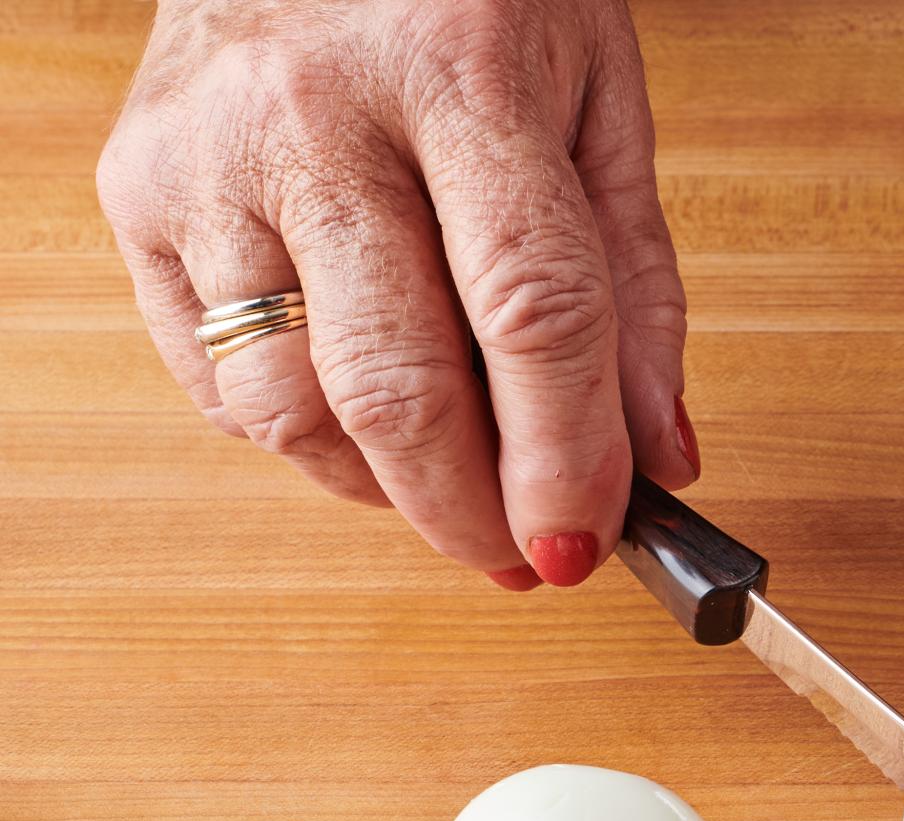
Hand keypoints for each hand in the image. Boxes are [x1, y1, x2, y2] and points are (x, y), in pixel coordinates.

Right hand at [97, 0, 695, 588]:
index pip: (530, 310)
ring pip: (289, 408)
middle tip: (526, 553)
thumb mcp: (599, 100)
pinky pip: (218, 385)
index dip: (564, 456)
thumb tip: (658, 455)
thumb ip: (636, 283)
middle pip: (398, 386)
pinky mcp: (134, 190)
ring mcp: (207, 156)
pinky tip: (366, 416)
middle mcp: (315, 113)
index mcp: (461, 72)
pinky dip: (306, 439)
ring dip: (386, 492)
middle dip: (474, 512)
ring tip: (453, 486)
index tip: (587, 541)